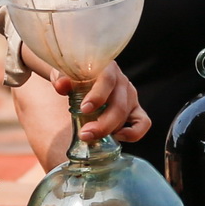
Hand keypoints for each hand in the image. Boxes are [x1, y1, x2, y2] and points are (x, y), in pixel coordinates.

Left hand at [22, 49, 150, 144]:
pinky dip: (134, 133)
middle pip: (119, 105)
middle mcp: (121, 81)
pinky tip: (117, 138)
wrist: (83, 77)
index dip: (98, 96)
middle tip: (85, 134)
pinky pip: (143, 123)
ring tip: (92, 138)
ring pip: (128, 115)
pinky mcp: (136, 110)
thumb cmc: (75, 76)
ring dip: (111, 130)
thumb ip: (61, 78)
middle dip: (102, 124)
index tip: (84, 110)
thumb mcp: (64, 73)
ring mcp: (130, 96)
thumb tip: (61, 86)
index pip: (107, 80)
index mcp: (106, 68)